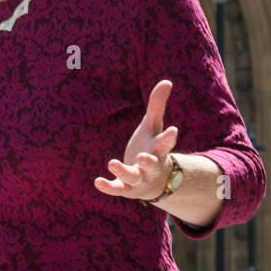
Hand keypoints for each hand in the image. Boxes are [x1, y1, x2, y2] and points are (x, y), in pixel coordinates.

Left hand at [94, 79, 178, 200]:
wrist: (154, 181)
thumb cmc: (151, 147)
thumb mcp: (153, 126)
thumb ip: (157, 105)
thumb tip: (167, 81)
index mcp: (158, 150)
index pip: (165, 143)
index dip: (168, 138)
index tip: (173, 130)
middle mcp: (151, 166)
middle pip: (152, 164)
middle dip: (148, 162)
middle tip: (143, 157)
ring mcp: (139, 179)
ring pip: (132, 177)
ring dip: (123, 171)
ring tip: (112, 162)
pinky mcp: (126, 188)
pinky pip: (117, 189)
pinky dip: (108, 187)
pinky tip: (97, 182)